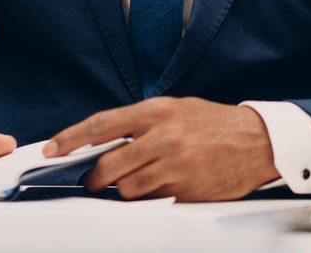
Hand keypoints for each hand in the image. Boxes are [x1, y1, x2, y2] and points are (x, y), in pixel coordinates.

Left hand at [44, 96, 278, 200]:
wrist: (258, 142)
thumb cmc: (215, 124)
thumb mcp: (178, 109)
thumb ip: (142, 123)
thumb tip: (101, 142)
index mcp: (159, 111)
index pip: (102, 125)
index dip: (71, 138)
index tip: (52, 149)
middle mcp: (164, 137)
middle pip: (108, 166)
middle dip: (95, 178)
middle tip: (95, 179)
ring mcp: (175, 167)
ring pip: (126, 190)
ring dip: (123, 190)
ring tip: (137, 181)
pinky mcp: (185, 191)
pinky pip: (150, 202)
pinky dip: (147, 199)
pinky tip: (160, 187)